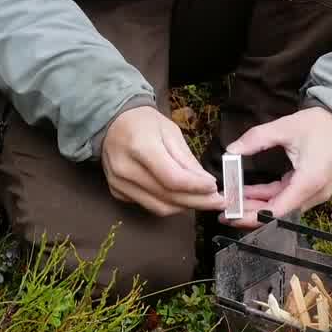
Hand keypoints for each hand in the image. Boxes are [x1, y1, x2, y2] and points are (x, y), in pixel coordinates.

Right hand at [101, 105, 226, 216]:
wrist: (112, 123)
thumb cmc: (145, 123)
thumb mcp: (171, 132)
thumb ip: (187, 160)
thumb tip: (207, 184)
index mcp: (140, 146)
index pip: (172, 179)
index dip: (196, 187)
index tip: (215, 187)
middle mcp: (125, 169)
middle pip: (167, 197)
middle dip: (197, 201)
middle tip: (218, 201)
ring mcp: (118, 184)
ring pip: (159, 207)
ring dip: (185, 207)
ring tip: (203, 200)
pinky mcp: (117, 192)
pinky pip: (148, 205)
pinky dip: (168, 204)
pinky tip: (181, 197)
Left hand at [222, 106, 331, 226]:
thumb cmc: (318, 124)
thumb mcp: (285, 127)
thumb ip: (256, 138)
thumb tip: (230, 150)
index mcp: (310, 181)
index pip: (278, 210)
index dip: (253, 216)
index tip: (232, 214)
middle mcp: (314, 193)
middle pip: (278, 213)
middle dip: (250, 213)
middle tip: (224, 212)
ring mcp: (314, 193)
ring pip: (281, 207)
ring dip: (256, 205)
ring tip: (231, 202)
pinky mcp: (311, 189)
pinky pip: (286, 198)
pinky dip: (267, 197)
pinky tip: (246, 193)